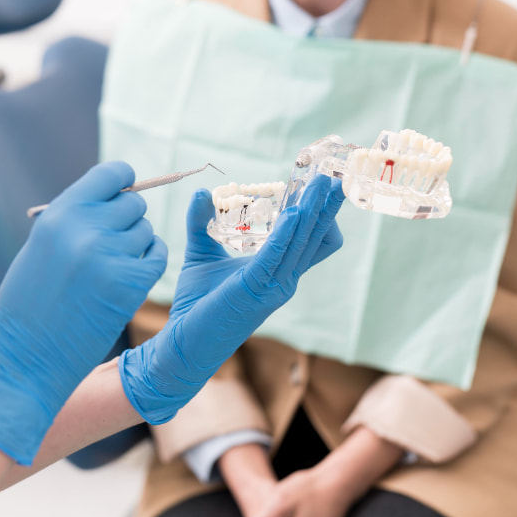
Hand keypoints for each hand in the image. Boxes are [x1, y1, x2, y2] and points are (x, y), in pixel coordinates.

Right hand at [0, 161, 166, 463]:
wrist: (25, 358)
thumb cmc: (28, 304)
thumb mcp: (41, 247)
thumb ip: (73, 219)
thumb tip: (111, 198)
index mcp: (60, 214)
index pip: (110, 174)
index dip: (122, 181)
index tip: (123, 191)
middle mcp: (87, 229)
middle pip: (134, 203)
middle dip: (127, 219)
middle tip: (112, 242)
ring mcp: (111, 256)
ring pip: (146, 230)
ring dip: (136, 244)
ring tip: (112, 266)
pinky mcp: (131, 285)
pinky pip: (158, 255)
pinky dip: (150, 261)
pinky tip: (133, 273)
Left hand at [119, 174, 342, 422]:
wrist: (181, 342)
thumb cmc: (196, 303)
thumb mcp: (202, 253)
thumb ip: (201, 222)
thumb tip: (202, 191)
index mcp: (277, 270)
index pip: (314, 241)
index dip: (322, 214)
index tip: (320, 184)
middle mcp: (284, 278)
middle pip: (316, 236)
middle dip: (326, 205)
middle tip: (335, 174)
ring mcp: (274, 286)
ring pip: (303, 242)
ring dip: (313, 211)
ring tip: (321, 183)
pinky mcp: (255, 290)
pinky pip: (276, 256)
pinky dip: (286, 233)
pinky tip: (292, 212)